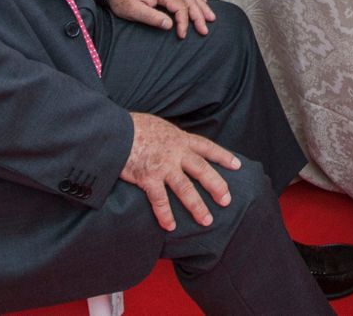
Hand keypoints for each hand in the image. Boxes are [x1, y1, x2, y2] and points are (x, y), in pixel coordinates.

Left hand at [108, 0, 216, 36]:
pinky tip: (203, 3)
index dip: (184, 22)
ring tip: (212, 18)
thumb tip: (169, 24)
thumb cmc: (123, 0)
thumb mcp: (134, 11)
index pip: (180, 7)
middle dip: (199, 16)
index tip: (182, 35)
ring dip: (202, 7)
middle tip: (205, 30)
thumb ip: (152, 17)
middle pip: (190, 1)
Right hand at [122, 113, 240, 229]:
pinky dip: (165, 214)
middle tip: (227, 200)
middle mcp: (176, 152)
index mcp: (180, 138)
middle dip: (217, 186)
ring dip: (197, 206)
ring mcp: (163, 166)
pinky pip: (159, 200)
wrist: (115, 130)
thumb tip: (178, 144)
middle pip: (203, 170)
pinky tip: (171, 226)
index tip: (237, 165)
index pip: (207, 147)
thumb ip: (172, 138)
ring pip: (185, 188)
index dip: (223, 156)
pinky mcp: (148, 178)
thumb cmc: (135, 127)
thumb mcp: (161, 127)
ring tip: (206, 220)